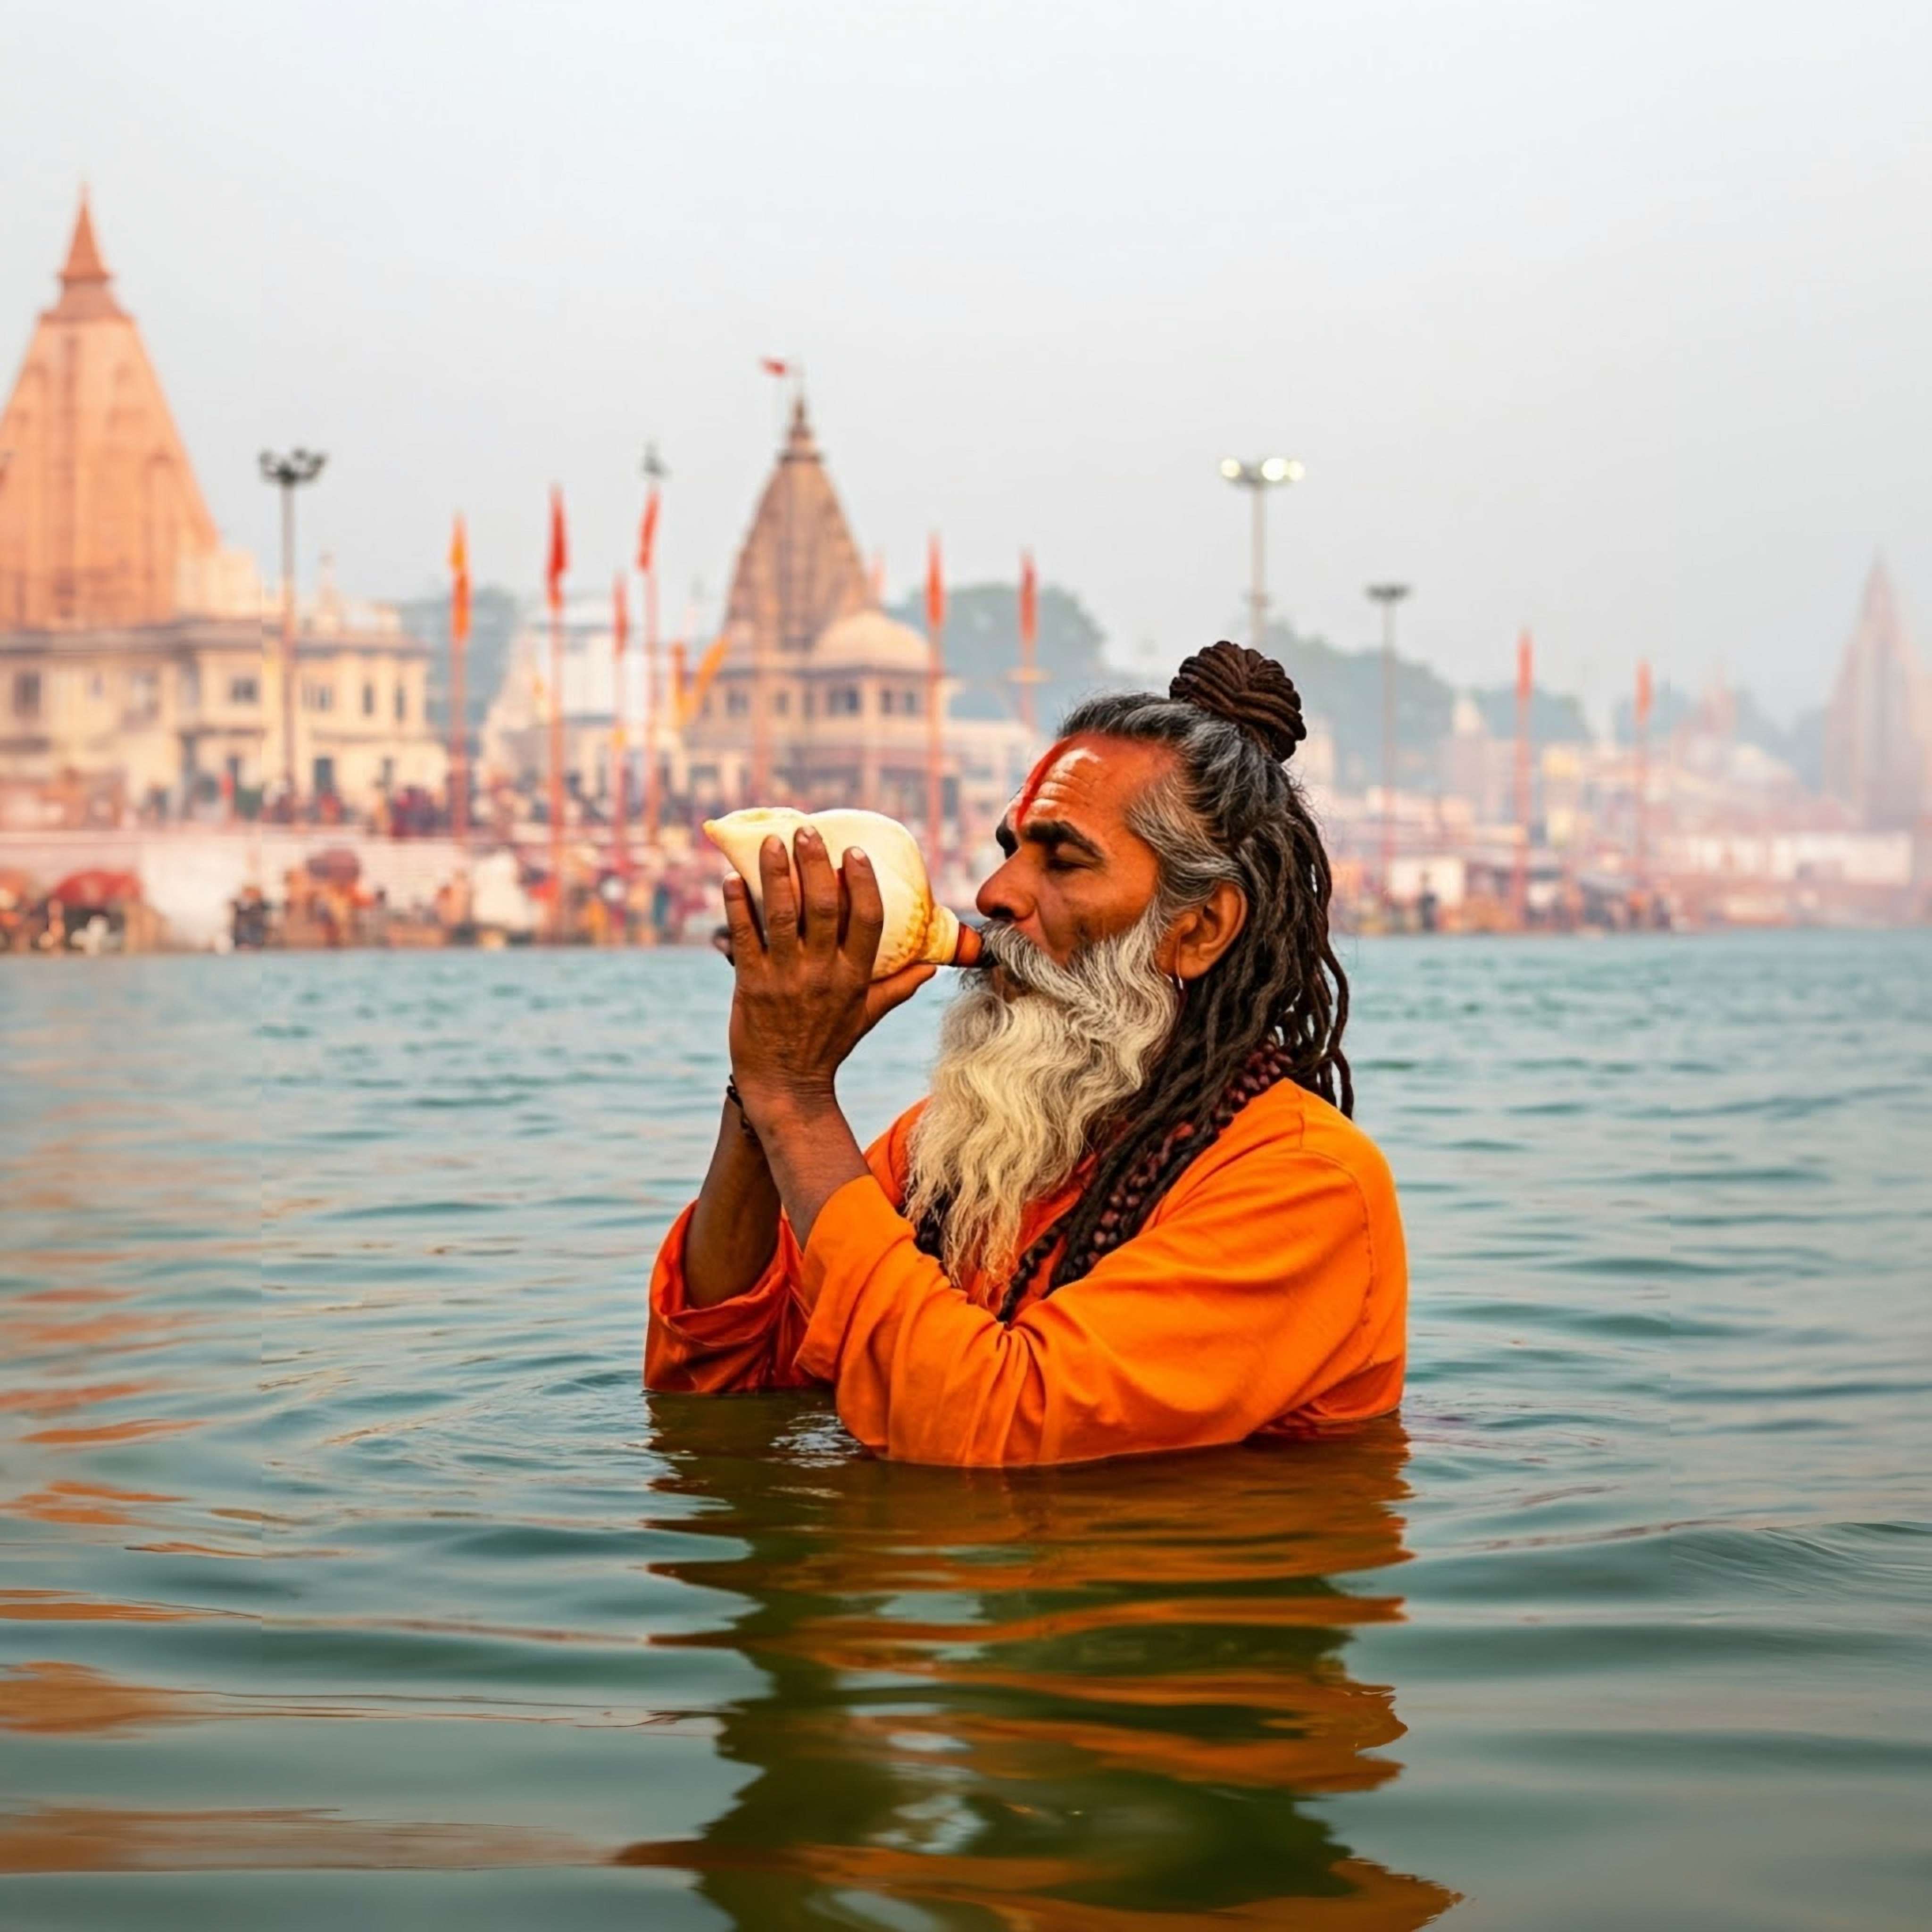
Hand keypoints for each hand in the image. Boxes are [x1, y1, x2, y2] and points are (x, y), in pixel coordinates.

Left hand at [720, 827, 935, 1129]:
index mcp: (854, 977)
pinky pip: (744, 936)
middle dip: (815, 863)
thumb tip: (931, 966)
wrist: (786, 1085)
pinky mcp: (751, 984)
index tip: (853, 852)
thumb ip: (899, 987)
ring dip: (775, 873)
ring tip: (772, 841)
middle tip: (807, 831)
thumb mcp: (869, 1015)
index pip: (867, 920)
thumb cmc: (829, 1045)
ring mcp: (785, 978)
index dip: (861, 882)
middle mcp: (822, 973)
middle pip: (822, 906)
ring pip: (781, 914)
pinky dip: (737, 904)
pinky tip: (731, 878)